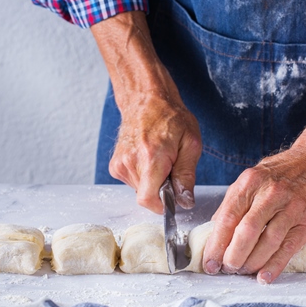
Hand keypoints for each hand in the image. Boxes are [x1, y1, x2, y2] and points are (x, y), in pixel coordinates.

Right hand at [91, 12, 201, 212]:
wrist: (146, 100)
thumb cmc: (171, 118)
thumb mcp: (190, 144)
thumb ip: (187, 176)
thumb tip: (185, 201)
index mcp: (151, 158)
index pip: (147, 200)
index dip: (162, 207)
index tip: (172, 200)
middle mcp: (130, 163)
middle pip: (147, 196)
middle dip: (162, 189)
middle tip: (171, 167)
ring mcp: (119, 164)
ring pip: (140, 190)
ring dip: (153, 182)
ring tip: (160, 159)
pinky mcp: (115, 166)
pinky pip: (133, 182)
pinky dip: (143, 176)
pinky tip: (148, 158)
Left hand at [203, 146, 305, 283]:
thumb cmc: (283, 170)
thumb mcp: (253, 177)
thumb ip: (234, 202)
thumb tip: (216, 230)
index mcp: (251, 182)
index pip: (228, 217)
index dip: (216, 244)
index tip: (210, 262)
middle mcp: (270, 193)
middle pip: (246, 232)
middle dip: (232, 256)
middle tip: (226, 269)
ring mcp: (291, 206)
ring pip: (267, 242)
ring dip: (251, 262)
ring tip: (242, 271)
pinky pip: (289, 247)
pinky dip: (275, 265)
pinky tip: (264, 277)